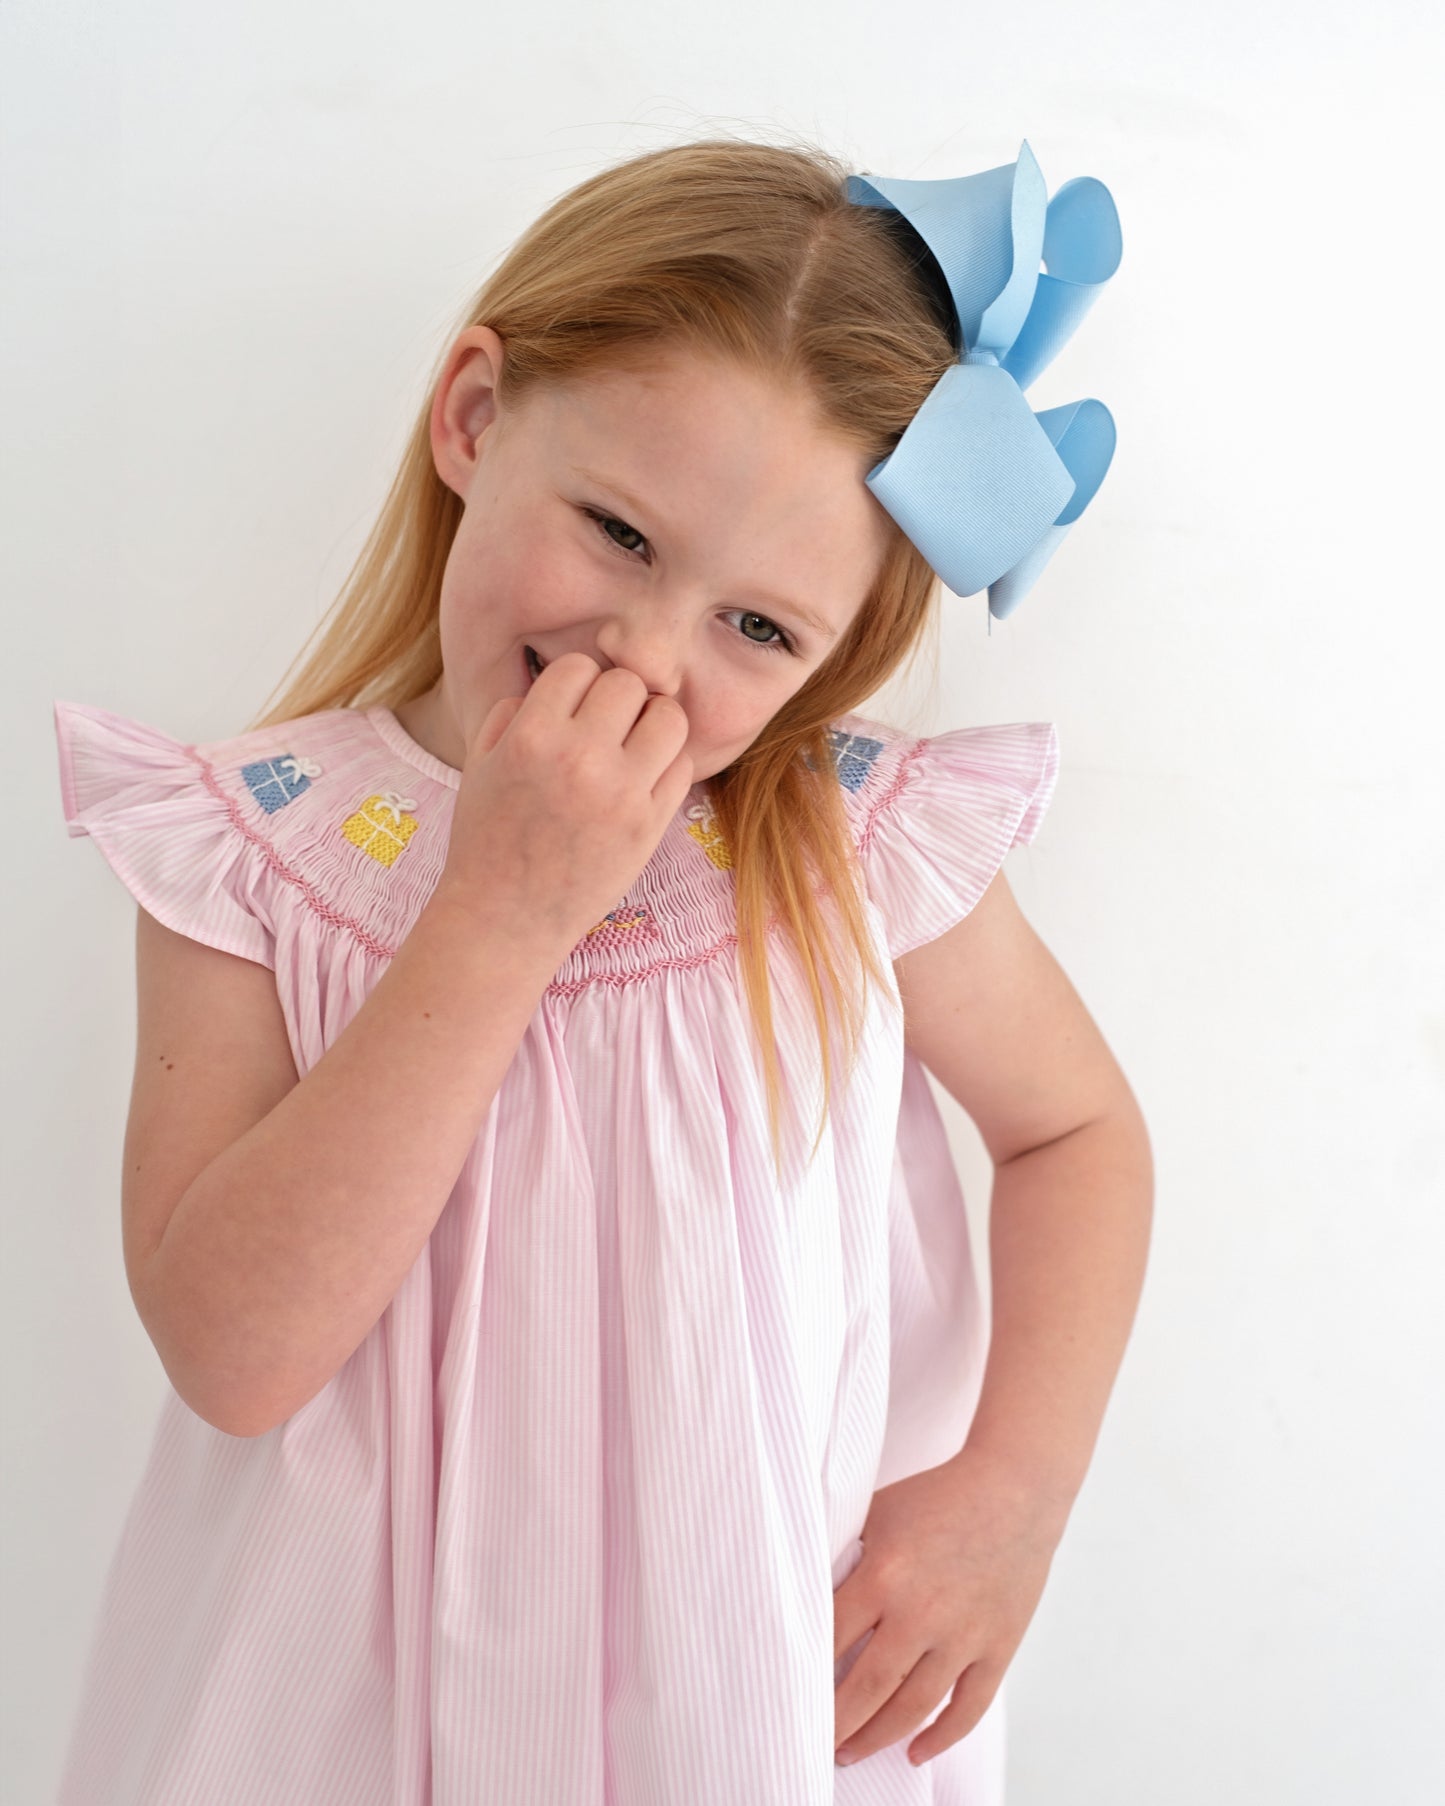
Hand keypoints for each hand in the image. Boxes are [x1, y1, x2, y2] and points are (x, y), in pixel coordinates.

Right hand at [435, 653, 693, 951]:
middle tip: (607, 726)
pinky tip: (642, 779)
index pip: (579, 667)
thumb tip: (555, 683)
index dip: (577, 682)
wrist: (505, 919)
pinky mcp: (649, 826)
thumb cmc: (487, 839)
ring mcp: (620, 793)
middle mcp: (579, 758)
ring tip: (634, 744)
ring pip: (669, 717)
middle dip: (618, 699)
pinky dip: (666, 764)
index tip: (572, 709)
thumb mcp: (478, 765)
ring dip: (654, 723)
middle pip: (629, 683)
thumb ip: (511, 712)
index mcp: (532, 737)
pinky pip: (681, 765)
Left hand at [832, 1447, 1067, 1769]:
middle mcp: (920, 1612)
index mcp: (884, 1574)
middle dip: (836, 1723)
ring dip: (878, 1737)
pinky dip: (941, 1737)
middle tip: (815, 1743)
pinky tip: (915, 1752)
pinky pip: (967, 1707)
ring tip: (851, 1752)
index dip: (808, 1671)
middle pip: (867, 1687)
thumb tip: (809, 1592)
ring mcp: (962, 1635)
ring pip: (913, 1708)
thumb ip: (845, 1552)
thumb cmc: (939, 1495)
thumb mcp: (878, 1511)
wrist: (1014, 1488)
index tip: (791, 1691)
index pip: (831, 1639)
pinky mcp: (997, 1646)